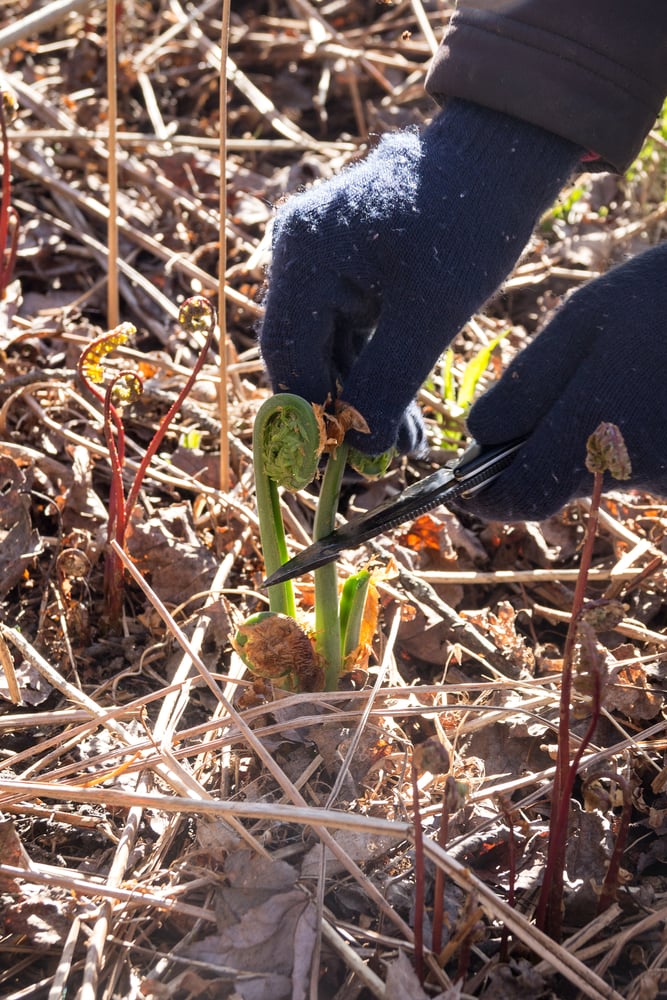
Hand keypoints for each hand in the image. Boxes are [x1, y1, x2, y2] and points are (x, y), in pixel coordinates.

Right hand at [259, 100, 579, 454]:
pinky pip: (350, 336)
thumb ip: (387, 383)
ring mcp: (320, 263)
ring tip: (407, 448)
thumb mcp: (429, 314)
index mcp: (305, 253)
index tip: (342, 465)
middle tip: (379, 466)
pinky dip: (377, 374)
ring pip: (329, 353)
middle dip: (344, 413)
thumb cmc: (469, 223)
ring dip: (365, 401)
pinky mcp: (346, 273)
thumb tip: (360, 451)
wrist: (500, 158)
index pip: (288, 355)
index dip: (312, 416)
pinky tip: (405, 418)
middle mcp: (299, 256)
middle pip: (304, 357)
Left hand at [464, 243, 666, 520]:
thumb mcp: (581, 323)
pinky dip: (637, 436)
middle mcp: (635, 470)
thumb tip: (479, 439)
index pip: (522, 498)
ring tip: (629, 376)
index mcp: (594, 434)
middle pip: (564, 483)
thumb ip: (523, 389)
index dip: (490, 496)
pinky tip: (653, 389)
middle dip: (550, 448)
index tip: (471, 483)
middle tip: (573, 386)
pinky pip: (646, 466)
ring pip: (605, 472)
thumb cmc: (659, 301)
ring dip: (600, 437)